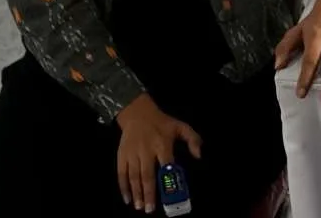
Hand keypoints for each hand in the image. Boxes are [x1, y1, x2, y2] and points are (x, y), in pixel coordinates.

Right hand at [115, 94, 201, 212]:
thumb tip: (199, 156)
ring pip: (134, 176)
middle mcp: (147, 150)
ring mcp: (133, 153)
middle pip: (147, 174)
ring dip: (136, 193)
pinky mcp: (122, 155)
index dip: (168, 179)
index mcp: (162, 144)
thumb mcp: (181, 126)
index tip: (170, 193)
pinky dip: (123, 187)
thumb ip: (193, 139)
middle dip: (148, 193)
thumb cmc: (162, 123)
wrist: (137, 113)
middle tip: (150, 210)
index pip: (166, 164)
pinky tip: (126, 199)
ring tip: (139, 207)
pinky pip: (121, 173)